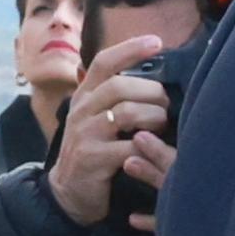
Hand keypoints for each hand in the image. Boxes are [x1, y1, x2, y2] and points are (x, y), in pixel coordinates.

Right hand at [47, 64, 174, 227]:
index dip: (130, 48)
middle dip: (152, 93)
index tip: (157, 42)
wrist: (68, 194)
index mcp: (84, 96)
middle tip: (166, 105)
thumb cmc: (92, 151)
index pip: (104, 62)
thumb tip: (156, 80)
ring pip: (127, 112)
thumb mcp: (95, 119)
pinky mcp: (93, 159)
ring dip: (153, 117)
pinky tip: (153, 149)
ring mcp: (85, 134)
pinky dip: (149, 146)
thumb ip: (116, 99)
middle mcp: (82, 111)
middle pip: (120, 85)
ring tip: (161, 126)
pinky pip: (130, 146)